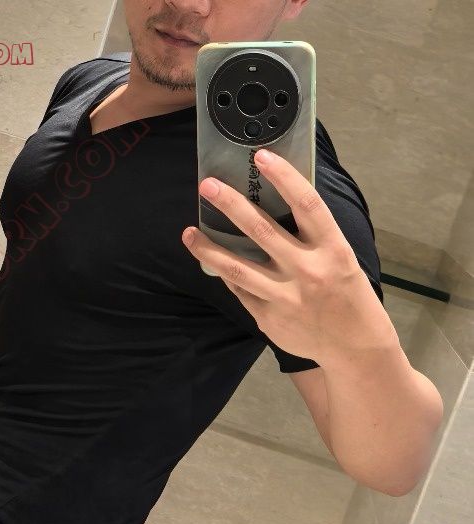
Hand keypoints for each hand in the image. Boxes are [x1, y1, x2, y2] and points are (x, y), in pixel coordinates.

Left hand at [181, 148, 394, 364]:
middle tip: (206, 185)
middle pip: (260, 230)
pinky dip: (225, 274)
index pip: (306, 203)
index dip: (283, 177)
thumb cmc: (349, 296)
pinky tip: (211, 262)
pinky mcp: (268, 318)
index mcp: (332, 249)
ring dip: (208, 248)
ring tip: (188, 233)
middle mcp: (307, 270)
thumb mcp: (341, 260)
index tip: (260, 157)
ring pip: (236, 267)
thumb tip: (276, 206)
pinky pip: (240, 290)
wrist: (355, 347)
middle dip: (230, 204)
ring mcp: (285, 296)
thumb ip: (313, 237)